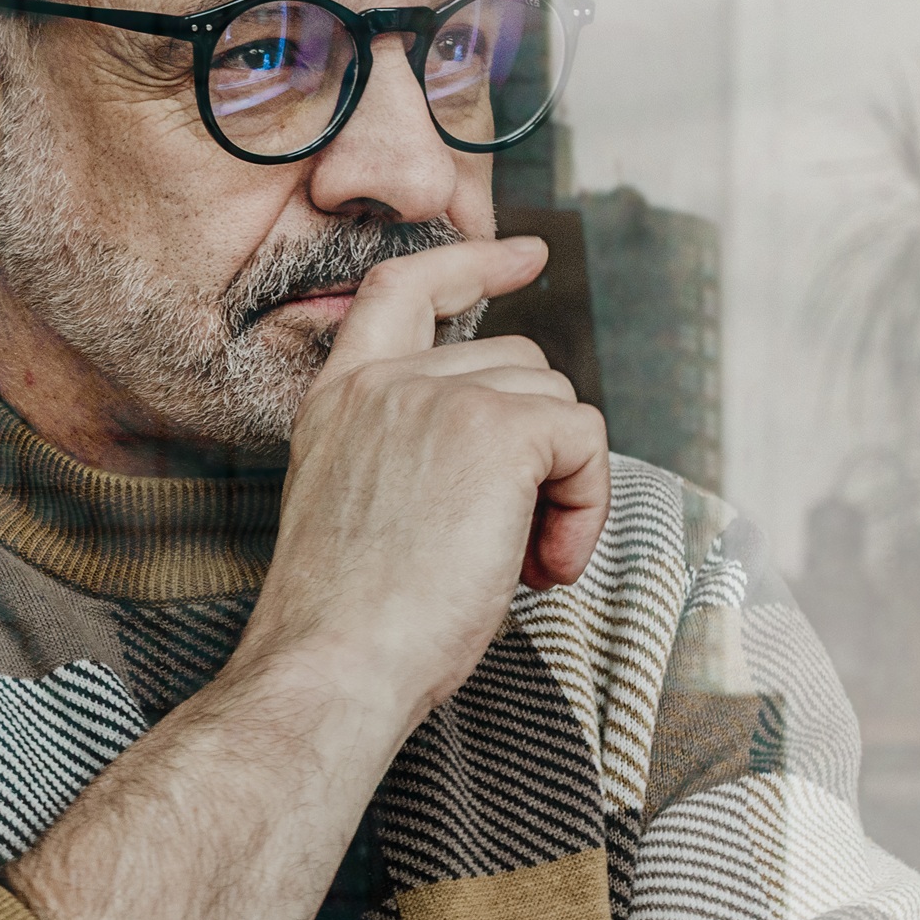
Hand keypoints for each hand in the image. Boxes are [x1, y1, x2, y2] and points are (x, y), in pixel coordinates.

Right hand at [236, 234, 608, 730]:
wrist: (333, 663)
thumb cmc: (346, 623)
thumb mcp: (363, 506)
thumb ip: (415, 451)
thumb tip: (519, 448)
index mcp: (340, 398)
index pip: (404, 287)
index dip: (472, 262)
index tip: (525, 256)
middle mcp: (384, 382)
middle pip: (518, 364)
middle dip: (540, 448)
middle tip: (518, 542)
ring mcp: (437, 397)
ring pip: (558, 405)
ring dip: (564, 485)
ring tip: (525, 562)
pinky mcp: (495, 431)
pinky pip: (586, 441)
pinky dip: (585, 504)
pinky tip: (545, 565)